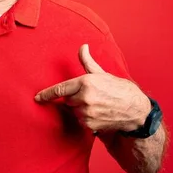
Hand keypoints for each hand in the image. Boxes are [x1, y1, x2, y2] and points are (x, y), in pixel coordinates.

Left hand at [34, 44, 150, 132]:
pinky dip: (85, 118)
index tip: (37, 97)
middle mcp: (84, 98)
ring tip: (96, 105)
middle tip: (91, 96)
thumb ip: (87, 61)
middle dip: (75, 98)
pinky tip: (98, 113)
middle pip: (68, 100)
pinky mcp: (90, 125)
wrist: (135, 110)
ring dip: (80, 109)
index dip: (47, 94)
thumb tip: (83, 46)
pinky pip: (80, 121)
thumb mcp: (102, 73)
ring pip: (73, 111)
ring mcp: (87, 112)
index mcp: (85, 82)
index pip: (60, 89)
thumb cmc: (119, 89)